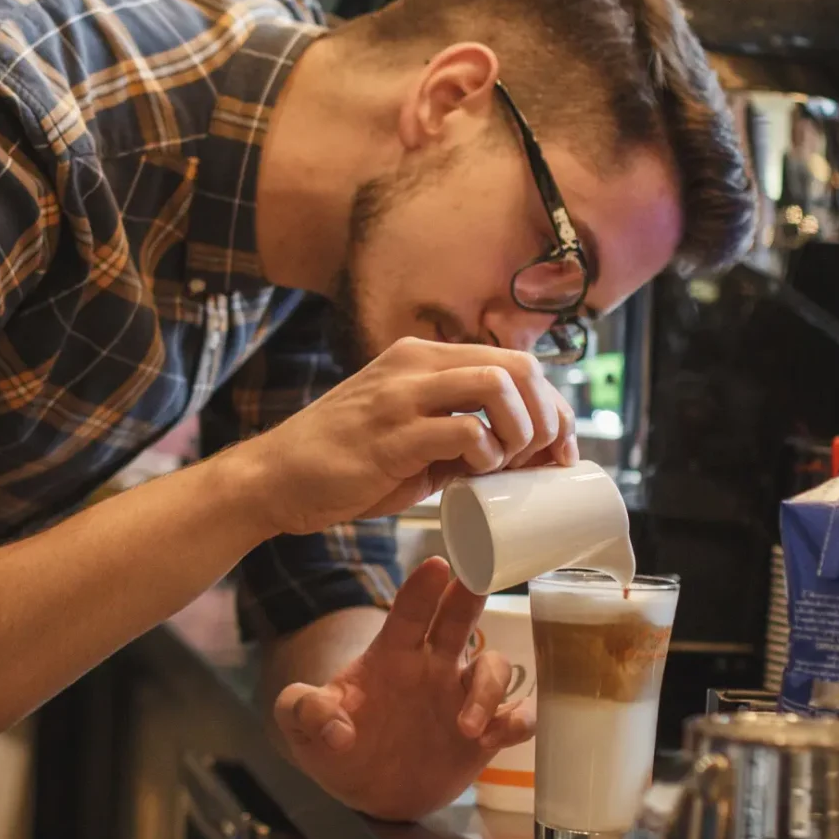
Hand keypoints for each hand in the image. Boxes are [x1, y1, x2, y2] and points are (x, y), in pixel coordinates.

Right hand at [237, 338, 578, 536]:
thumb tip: (520, 455)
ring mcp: (403, 395)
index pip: (515, 362)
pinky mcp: (391, 434)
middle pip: (518, 367)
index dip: (553, 405)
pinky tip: (477, 474)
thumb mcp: (413, 435)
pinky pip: (464, 430)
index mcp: (426, 359)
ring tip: (509, 465)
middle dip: (548, 416)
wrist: (277, 479)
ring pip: (497, 385)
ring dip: (521, 430)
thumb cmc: (350, 463)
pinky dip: (487, 454)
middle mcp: (417, 364)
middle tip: (542, 459)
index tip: (561, 448)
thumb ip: (459, 433)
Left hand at [272, 557, 533, 821]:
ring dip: (488, 689)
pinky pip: (517, 716)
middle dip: (470, 598)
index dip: (423, 590)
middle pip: (459, 620)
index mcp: (392, 656)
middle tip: (478, 583)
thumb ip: (304, 714)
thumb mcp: (302, 733)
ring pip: (494, 668)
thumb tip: (335, 728)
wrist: (371, 796)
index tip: (437, 565)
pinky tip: (501, 734)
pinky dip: (520, 719)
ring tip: (467, 727)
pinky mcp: (487, 732)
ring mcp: (463, 697)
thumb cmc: (337, 750)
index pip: (409, 614)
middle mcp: (434, 666)